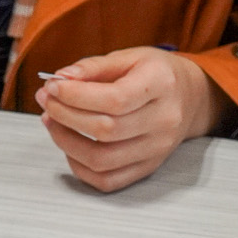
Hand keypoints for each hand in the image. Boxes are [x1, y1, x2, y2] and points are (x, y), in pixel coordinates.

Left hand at [37, 48, 228, 191]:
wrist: (190, 98)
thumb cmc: (156, 75)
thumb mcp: (130, 57)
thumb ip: (94, 67)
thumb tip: (61, 79)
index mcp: (162, 85)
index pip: (115, 99)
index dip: (76, 96)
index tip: (53, 88)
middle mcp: (164, 120)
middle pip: (106, 130)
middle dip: (65, 115)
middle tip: (46, 101)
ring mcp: (157, 149)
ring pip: (102, 160)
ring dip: (67, 142)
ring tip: (52, 122)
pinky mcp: (148, 168)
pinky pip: (107, 180)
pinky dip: (80, 166)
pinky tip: (70, 145)